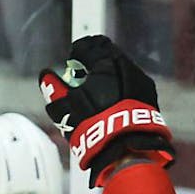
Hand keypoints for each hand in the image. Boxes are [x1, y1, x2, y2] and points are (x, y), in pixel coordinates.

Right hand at [39, 35, 174, 186]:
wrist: (126, 149)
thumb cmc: (94, 124)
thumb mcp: (66, 108)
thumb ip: (55, 89)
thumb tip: (45, 76)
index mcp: (107, 63)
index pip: (90, 45)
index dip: (78, 52)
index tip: (72, 61)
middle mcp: (127, 67)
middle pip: (108, 55)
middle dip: (94, 63)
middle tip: (81, 77)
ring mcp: (141, 82)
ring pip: (121, 70)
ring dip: (108, 77)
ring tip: (95, 93)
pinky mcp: (149, 98)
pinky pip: (131, 85)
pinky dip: (120, 89)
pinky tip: (111, 104)